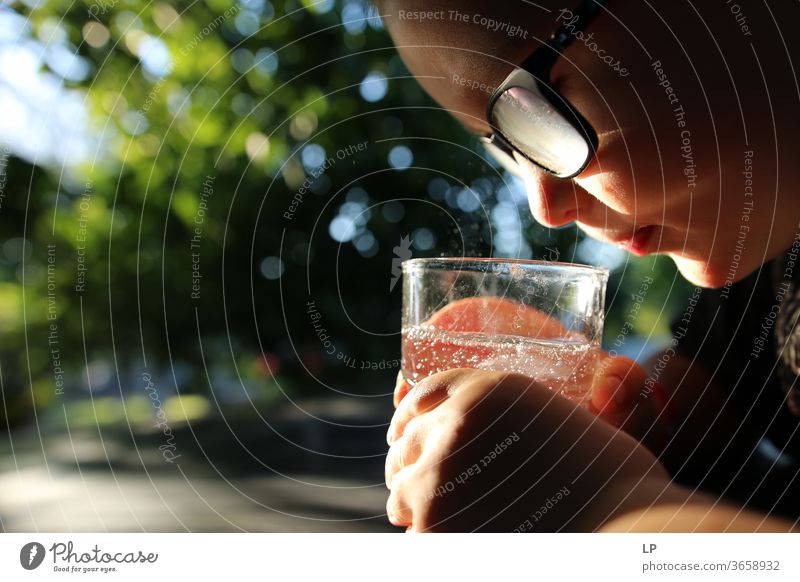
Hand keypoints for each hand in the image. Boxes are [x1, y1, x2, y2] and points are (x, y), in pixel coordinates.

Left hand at [385, 368, 668, 531]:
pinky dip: (428, 540)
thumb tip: (491, 445)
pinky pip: (414, 533)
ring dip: (412, 505)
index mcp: (487, 389)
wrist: (631, 526)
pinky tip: (451, 542)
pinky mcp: (435, 524)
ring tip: (434, 518)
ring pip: (400, 491)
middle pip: (406, 443)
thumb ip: (517, 422)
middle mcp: (455, 423)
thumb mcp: (561, 421)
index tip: (404, 430)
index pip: (425, 390)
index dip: (410, 413)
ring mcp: (440, 474)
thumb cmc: (616, 481)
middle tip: (419, 485)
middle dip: (409, 464)